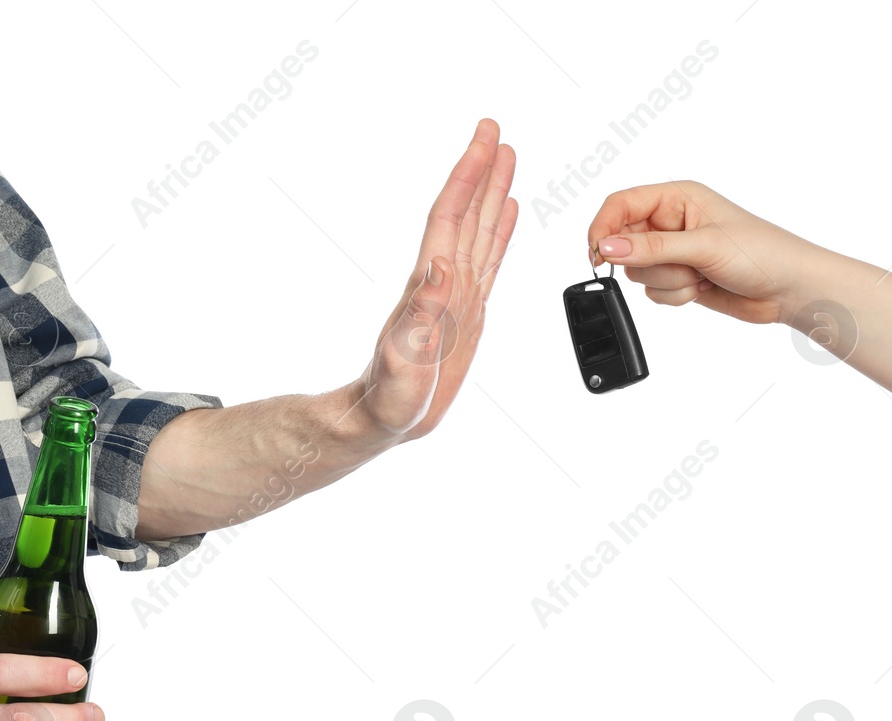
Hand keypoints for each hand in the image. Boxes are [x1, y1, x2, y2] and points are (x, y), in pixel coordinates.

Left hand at [356, 118, 517, 440]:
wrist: (384, 419)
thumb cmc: (390, 396)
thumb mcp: (404, 356)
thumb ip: (423, 313)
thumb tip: (440, 266)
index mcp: (430, 284)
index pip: (451, 217)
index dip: (467, 176)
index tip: (484, 139)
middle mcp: (444, 280)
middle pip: (467, 213)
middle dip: (481, 170)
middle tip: (494, 130)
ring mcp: (457, 294)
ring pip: (480, 231)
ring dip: (492, 193)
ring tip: (507, 158)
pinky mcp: (467, 311)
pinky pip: (488, 261)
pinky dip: (499, 233)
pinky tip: (506, 214)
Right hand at [587, 181, 829, 325]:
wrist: (791, 289)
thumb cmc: (763, 253)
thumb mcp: (703, 246)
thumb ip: (651, 248)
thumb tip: (607, 247)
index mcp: (678, 197)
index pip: (621, 204)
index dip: (604, 227)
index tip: (598, 254)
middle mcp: (671, 221)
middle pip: (625, 243)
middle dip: (649, 262)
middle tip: (682, 264)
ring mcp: (674, 251)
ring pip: (638, 272)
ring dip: (668, 281)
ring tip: (701, 275)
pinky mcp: (679, 277)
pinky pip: (652, 292)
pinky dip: (674, 295)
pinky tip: (703, 288)